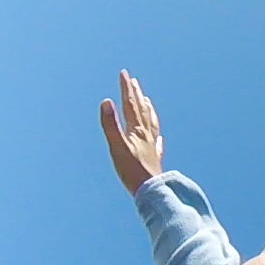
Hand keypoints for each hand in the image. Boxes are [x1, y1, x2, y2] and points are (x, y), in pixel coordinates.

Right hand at [100, 70, 164, 194]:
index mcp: (137, 130)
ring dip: (147, 110)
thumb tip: (106, 101)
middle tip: (133, 81)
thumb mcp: (117, 146)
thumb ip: (110, 124)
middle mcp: (147, 135)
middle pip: (142, 110)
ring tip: (147, 101)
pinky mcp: (154, 158)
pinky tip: (158, 137)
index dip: (126, 88)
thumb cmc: (132, 171)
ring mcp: (151, 146)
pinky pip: (156, 141)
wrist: (151, 191)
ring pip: (151, 123)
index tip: (124, 74)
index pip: (130, 104)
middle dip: (136, 94)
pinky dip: (156, 134)